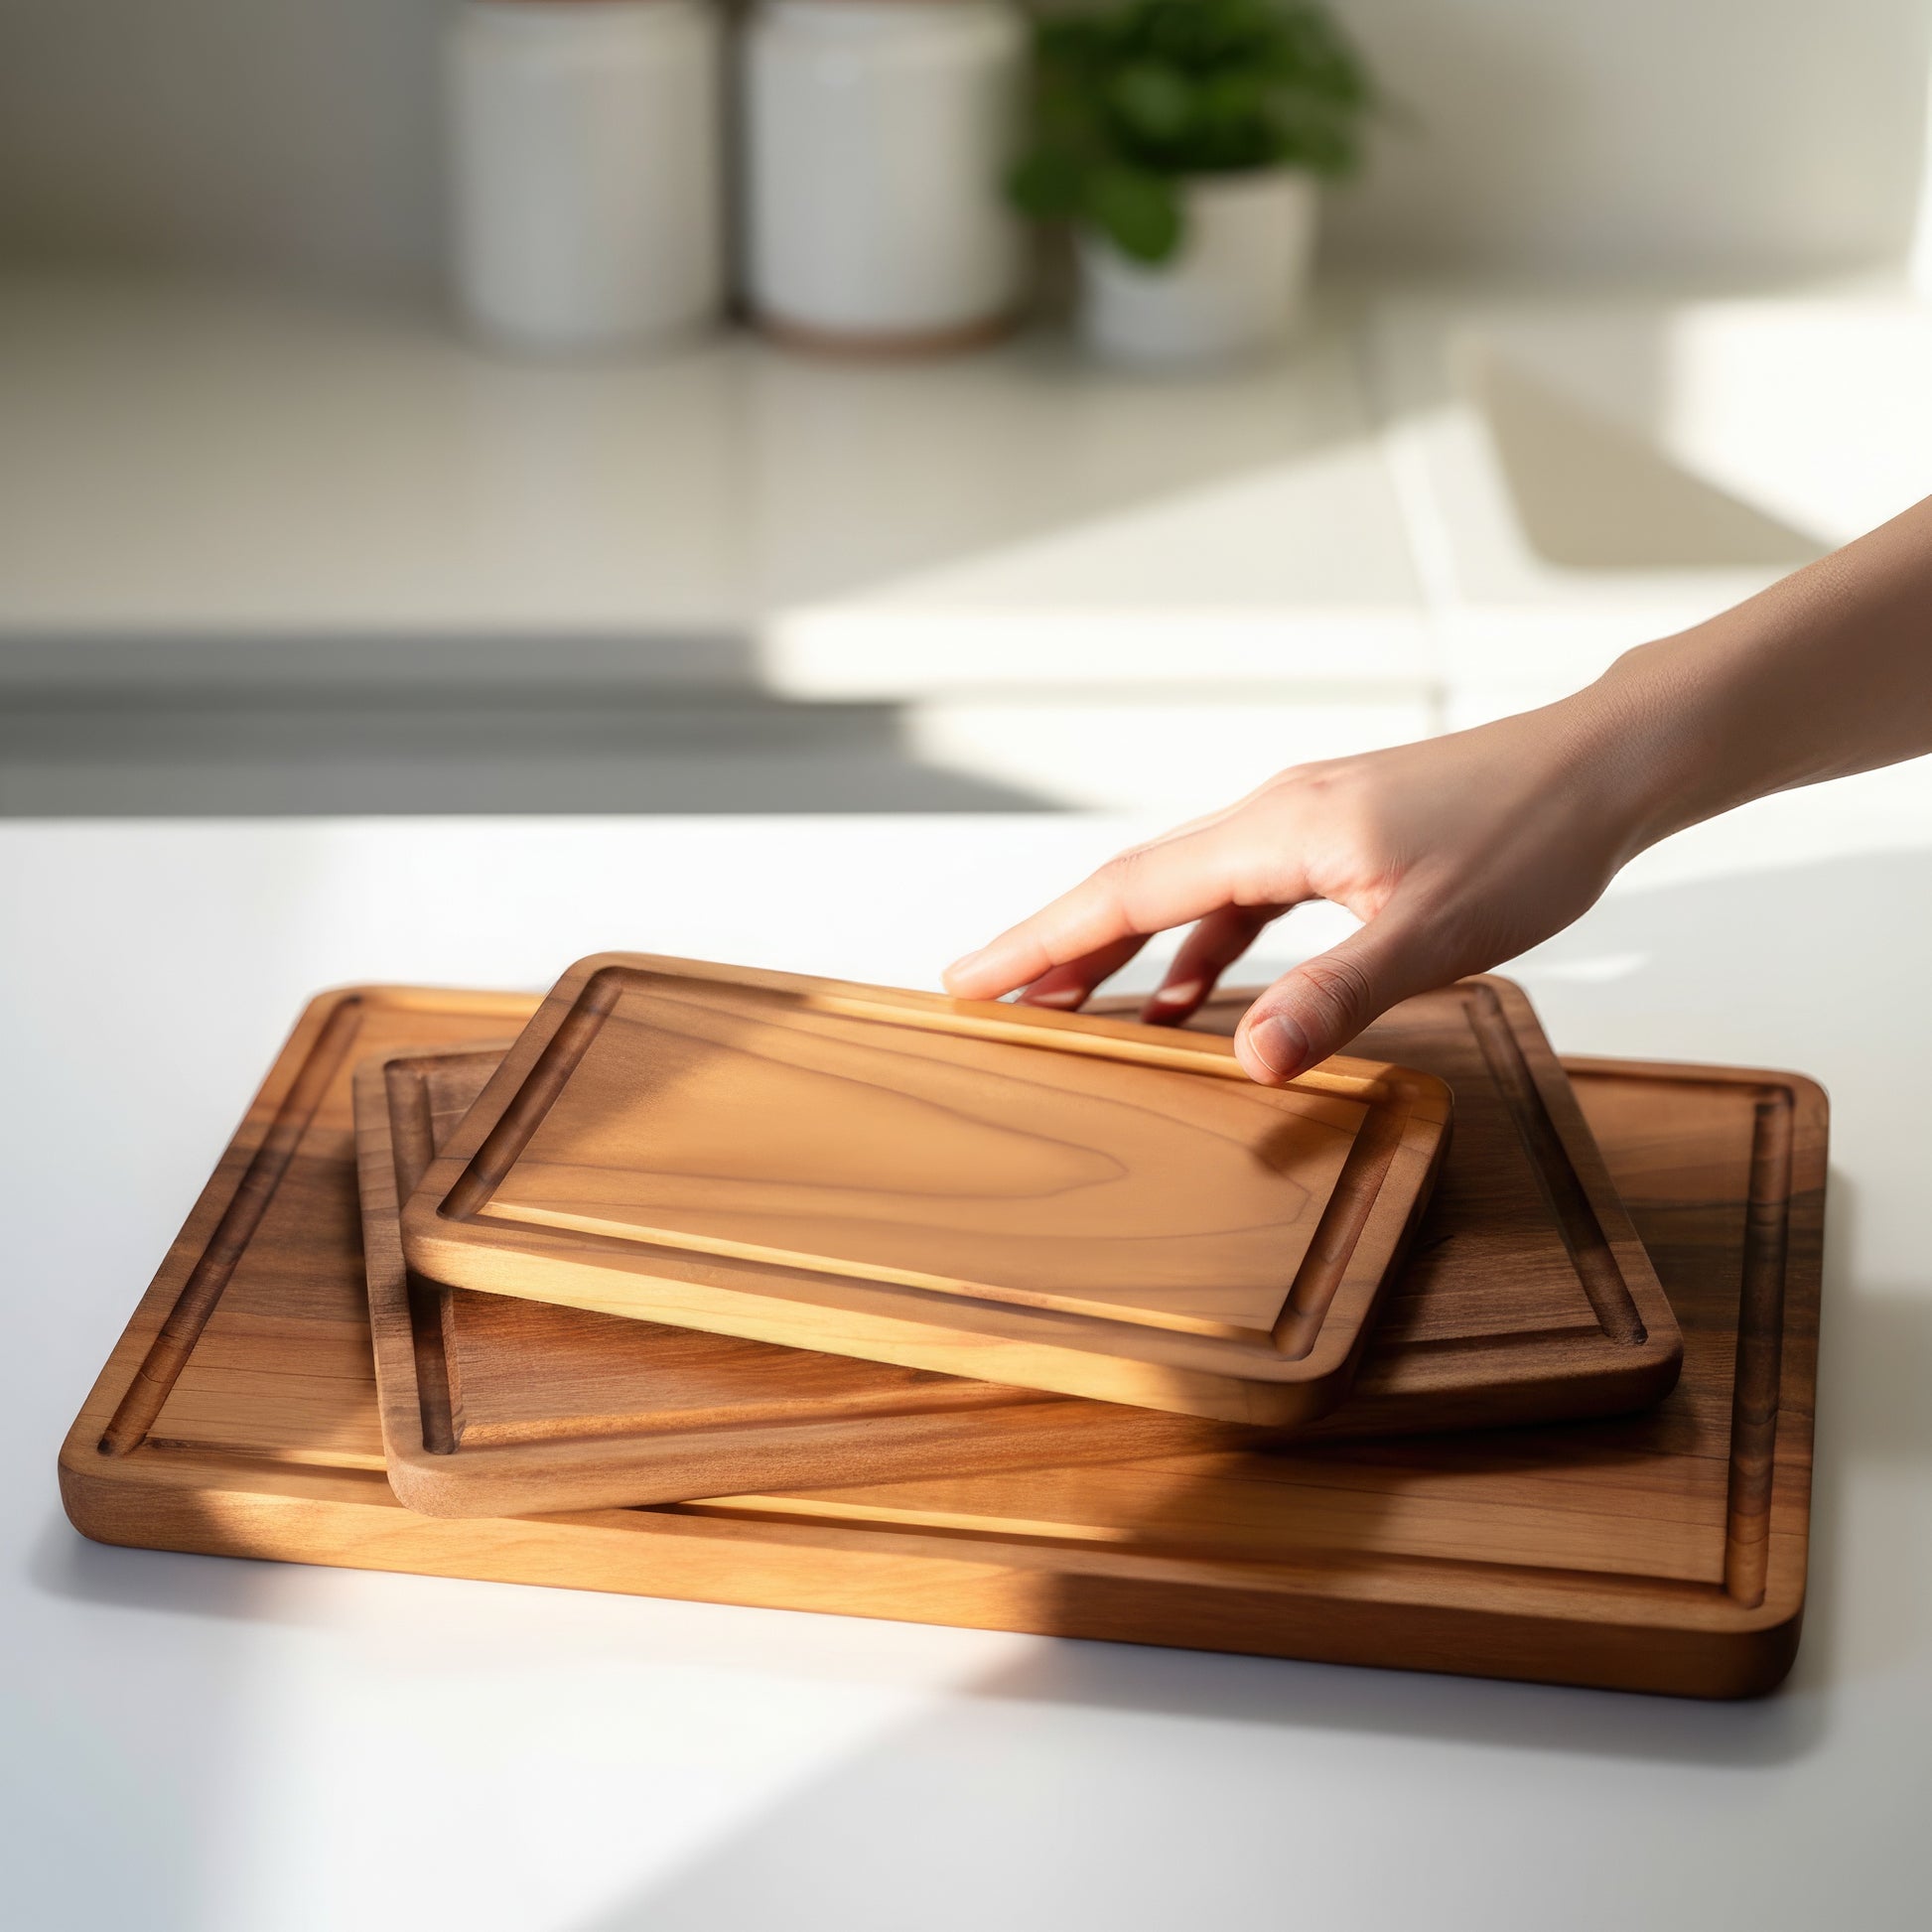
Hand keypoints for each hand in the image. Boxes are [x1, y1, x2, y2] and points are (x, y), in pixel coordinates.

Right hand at [943, 691, 1653, 1084]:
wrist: (1600, 765)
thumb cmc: (1528, 836)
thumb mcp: (1432, 932)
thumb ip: (1334, 993)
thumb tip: (1243, 1058)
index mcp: (1274, 831)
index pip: (1125, 892)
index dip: (1041, 941)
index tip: (970, 978)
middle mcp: (1271, 815)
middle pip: (1134, 883)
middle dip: (1056, 943)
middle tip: (985, 995)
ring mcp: (1301, 822)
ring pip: (1183, 889)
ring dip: (1123, 947)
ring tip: (1073, 1005)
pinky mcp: (1334, 837)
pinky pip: (1238, 895)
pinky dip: (1199, 943)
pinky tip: (1197, 990)